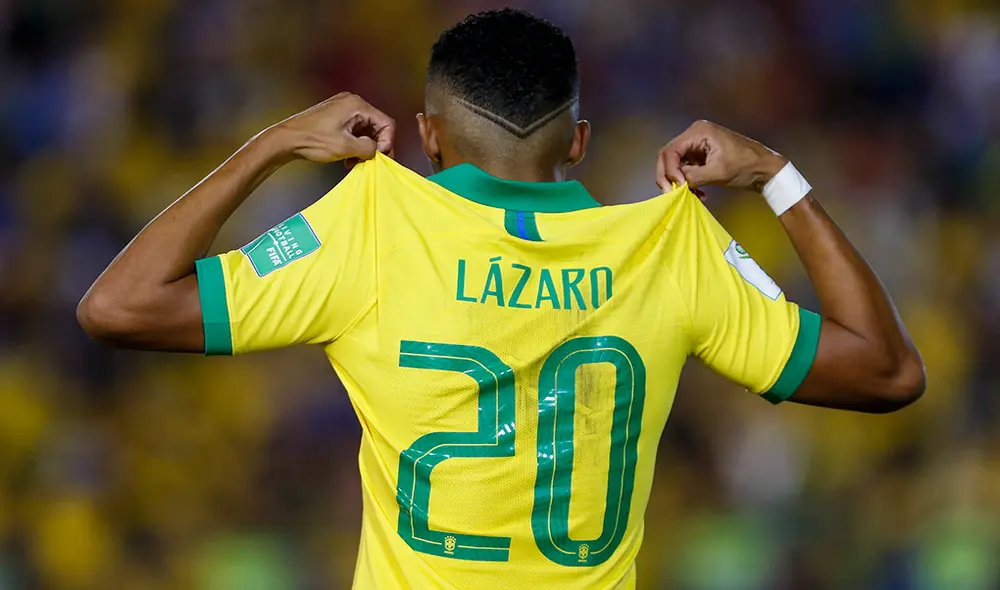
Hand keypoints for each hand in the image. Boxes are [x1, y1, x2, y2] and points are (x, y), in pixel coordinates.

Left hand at [275, 92, 395, 165]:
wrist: (287, 139)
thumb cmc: (312, 141)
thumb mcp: (345, 147)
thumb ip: (368, 149)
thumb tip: (377, 151)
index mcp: (357, 105)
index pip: (386, 124)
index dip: (387, 143)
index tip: (379, 157)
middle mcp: (352, 103)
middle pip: (377, 127)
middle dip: (375, 147)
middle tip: (369, 162)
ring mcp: (343, 108)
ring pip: (366, 131)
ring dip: (364, 148)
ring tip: (354, 161)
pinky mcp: (337, 117)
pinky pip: (355, 131)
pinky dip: (355, 145)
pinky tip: (347, 157)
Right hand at [656, 120, 786, 192]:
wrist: (765, 170)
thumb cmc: (746, 166)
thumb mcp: (718, 172)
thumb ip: (693, 176)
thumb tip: (675, 184)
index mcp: (699, 132)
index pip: (670, 151)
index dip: (670, 171)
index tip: (678, 187)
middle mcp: (695, 134)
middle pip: (668, 157)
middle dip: (669, 177)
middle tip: (674, 194)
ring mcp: (697, 145)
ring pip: (675, 165)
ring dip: (679, 182)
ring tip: (690, 195)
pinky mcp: (701, 156)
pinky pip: (685, 170)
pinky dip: (688, 183)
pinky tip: (699, 194)